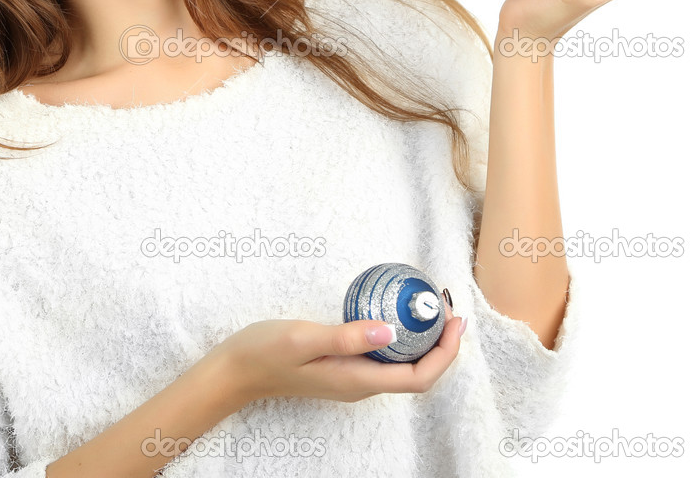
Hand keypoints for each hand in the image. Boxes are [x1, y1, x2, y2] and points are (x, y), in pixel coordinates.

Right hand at [209, 300, 464, 406]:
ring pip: (402, 367)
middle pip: (417, 374)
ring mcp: (352, 379)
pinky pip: (384, 359)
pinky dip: (400, 339)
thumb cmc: (266, 351)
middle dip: (440, 344)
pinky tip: (394, 315)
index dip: (445, 353)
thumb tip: (391, 331)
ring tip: (427, 308)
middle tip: (446, 306)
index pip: (419, 378)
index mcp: (357, 381)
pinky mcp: (343, 370)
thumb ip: (347, 336)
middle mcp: (361, 385)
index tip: (455, 320)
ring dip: (423, 341)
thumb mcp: (304, 337)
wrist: (236, 371)